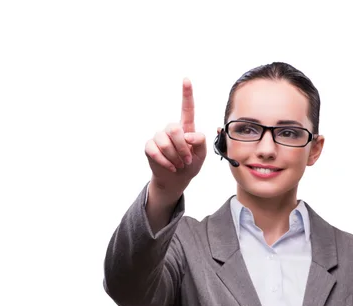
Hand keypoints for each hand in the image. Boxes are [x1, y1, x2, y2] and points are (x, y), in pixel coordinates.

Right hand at [145, 78, 206, 196]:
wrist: (177, 179)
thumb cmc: (191, 164)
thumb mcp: (202, 154)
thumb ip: (200, 141)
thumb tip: (188, 136)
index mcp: (186, 127)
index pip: (187, 108)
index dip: (186, 93)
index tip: (186, 80)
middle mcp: (171, 128)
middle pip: (174, 129)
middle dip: (181, 147)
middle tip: (186, 159)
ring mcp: (159, 136)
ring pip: (164, 142)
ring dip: (174, 157)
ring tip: (179, 164)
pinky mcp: (149, 146)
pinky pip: (155, 151)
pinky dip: (165, 162)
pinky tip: (170, 166)